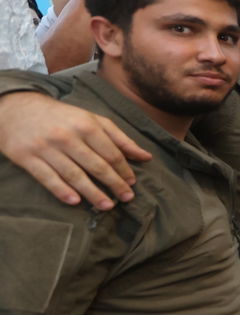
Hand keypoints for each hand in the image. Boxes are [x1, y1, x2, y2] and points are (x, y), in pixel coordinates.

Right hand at [0, 93, 151, 208]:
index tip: (132, 183)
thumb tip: (146, 157)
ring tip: (107, 206)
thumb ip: (119, 138)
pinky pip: (47, 178)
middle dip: (114, 183)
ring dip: (92, 193)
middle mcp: (67, 136)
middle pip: (96, 165)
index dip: (124, 170)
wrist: (18, 108)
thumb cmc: (63, 117)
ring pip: (74, 174)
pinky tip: (75, 201)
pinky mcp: (27, 157)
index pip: (111, 152)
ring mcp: (46, 147)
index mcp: (85, 125)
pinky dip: (62, 190)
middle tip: (127, 198)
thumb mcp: (92, 120)